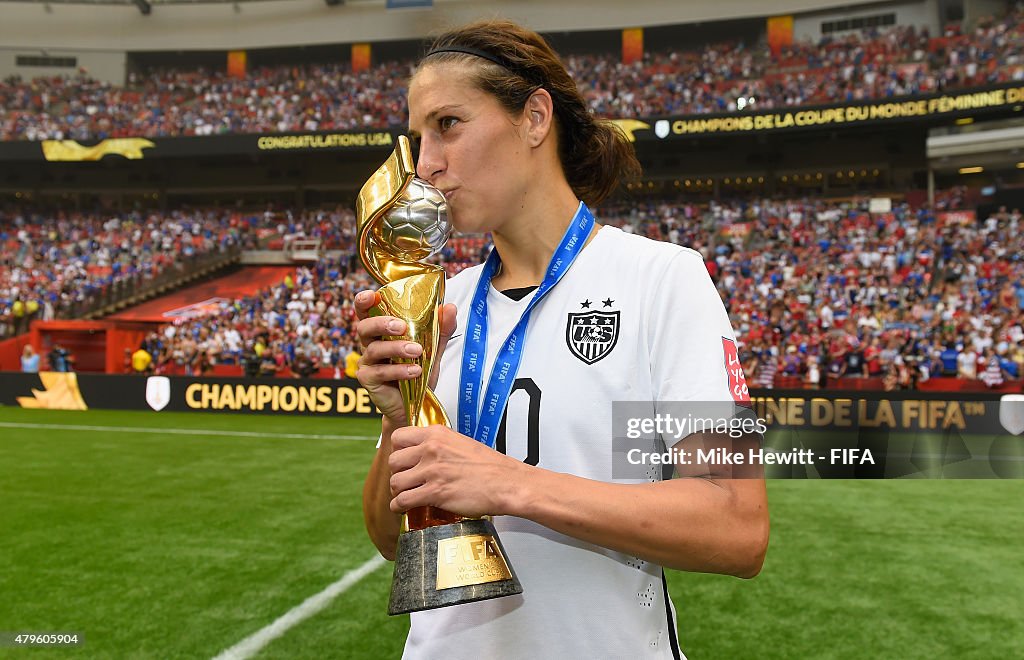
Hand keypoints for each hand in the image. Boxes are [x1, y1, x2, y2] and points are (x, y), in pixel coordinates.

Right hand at [353, 289, 456, 426]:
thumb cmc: (418, 373)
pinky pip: (380, 372)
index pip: (367, 312)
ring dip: (397, 348)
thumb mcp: (433, 349)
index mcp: (381, 332)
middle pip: (364, 327)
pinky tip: (415, 372)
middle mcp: (370, 344)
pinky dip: (399, 370)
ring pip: (374, 349)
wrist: (415, 406)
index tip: (370, 295)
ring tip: (417, 352)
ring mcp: (367, 363)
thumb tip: (449, 307)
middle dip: (381, 323)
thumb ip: (440, 330)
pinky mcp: (368, 380)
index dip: (364, 301)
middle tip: (401, 326)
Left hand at [388, 425, 525, 517]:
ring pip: (396, 482)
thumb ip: (439, 445)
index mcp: (437, 434)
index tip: (403, 461)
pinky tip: (404, 508)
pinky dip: (399, 507)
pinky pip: (403, 500)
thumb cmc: (490, 467)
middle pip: (393, 461)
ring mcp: (432, 471)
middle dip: (398, 473)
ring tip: (406, 496)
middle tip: (406, 481)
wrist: (507, 483)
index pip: (398, 437)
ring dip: (398, 492)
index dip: (398, 451)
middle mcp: (431, 449)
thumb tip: (422, 453)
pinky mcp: (435, 492)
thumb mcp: (460, 443)